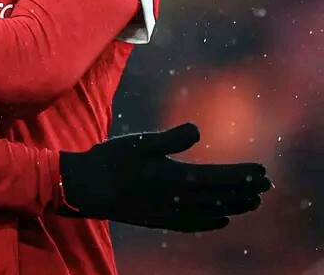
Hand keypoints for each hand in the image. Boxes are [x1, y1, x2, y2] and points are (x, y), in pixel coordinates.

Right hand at [58, 122, 271, 231]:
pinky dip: (212, 222)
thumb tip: (197, 130)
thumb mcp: (140, 141)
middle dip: (245, 190)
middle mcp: (177, 199)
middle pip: (220, 196)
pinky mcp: (159, 219)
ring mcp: (169, 213)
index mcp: (175, 178)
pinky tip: (221, 220)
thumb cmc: (111, 160)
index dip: (243, 174)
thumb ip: (171, 139)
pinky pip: (194, 225)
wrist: (87, 188)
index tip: (263, 171)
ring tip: (253, 203)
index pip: (219, 177)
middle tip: (267, 186)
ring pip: (211, 212)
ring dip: (234, 206)